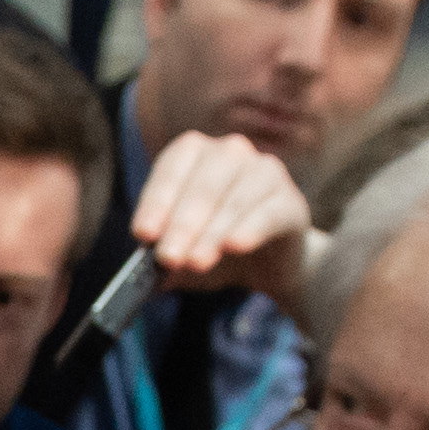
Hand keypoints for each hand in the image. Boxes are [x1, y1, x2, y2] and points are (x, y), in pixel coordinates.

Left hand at [128, 129, 314, 302]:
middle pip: (202, 185)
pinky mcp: (290, 202)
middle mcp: (230, 153)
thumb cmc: (214, 248)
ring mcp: (264, 172)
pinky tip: (234, 246)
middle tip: (168, 258)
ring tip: (196, 262)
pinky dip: (250, 229)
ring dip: (212, 233)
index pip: (171, 169)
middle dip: (182, 224)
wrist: (266, 264)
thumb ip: (159, 258)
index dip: (156, 202)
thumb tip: (138, 276)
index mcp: (194, 154)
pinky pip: (268, 213)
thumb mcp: (181, 253)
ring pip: (234, 200)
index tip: (143, 234)